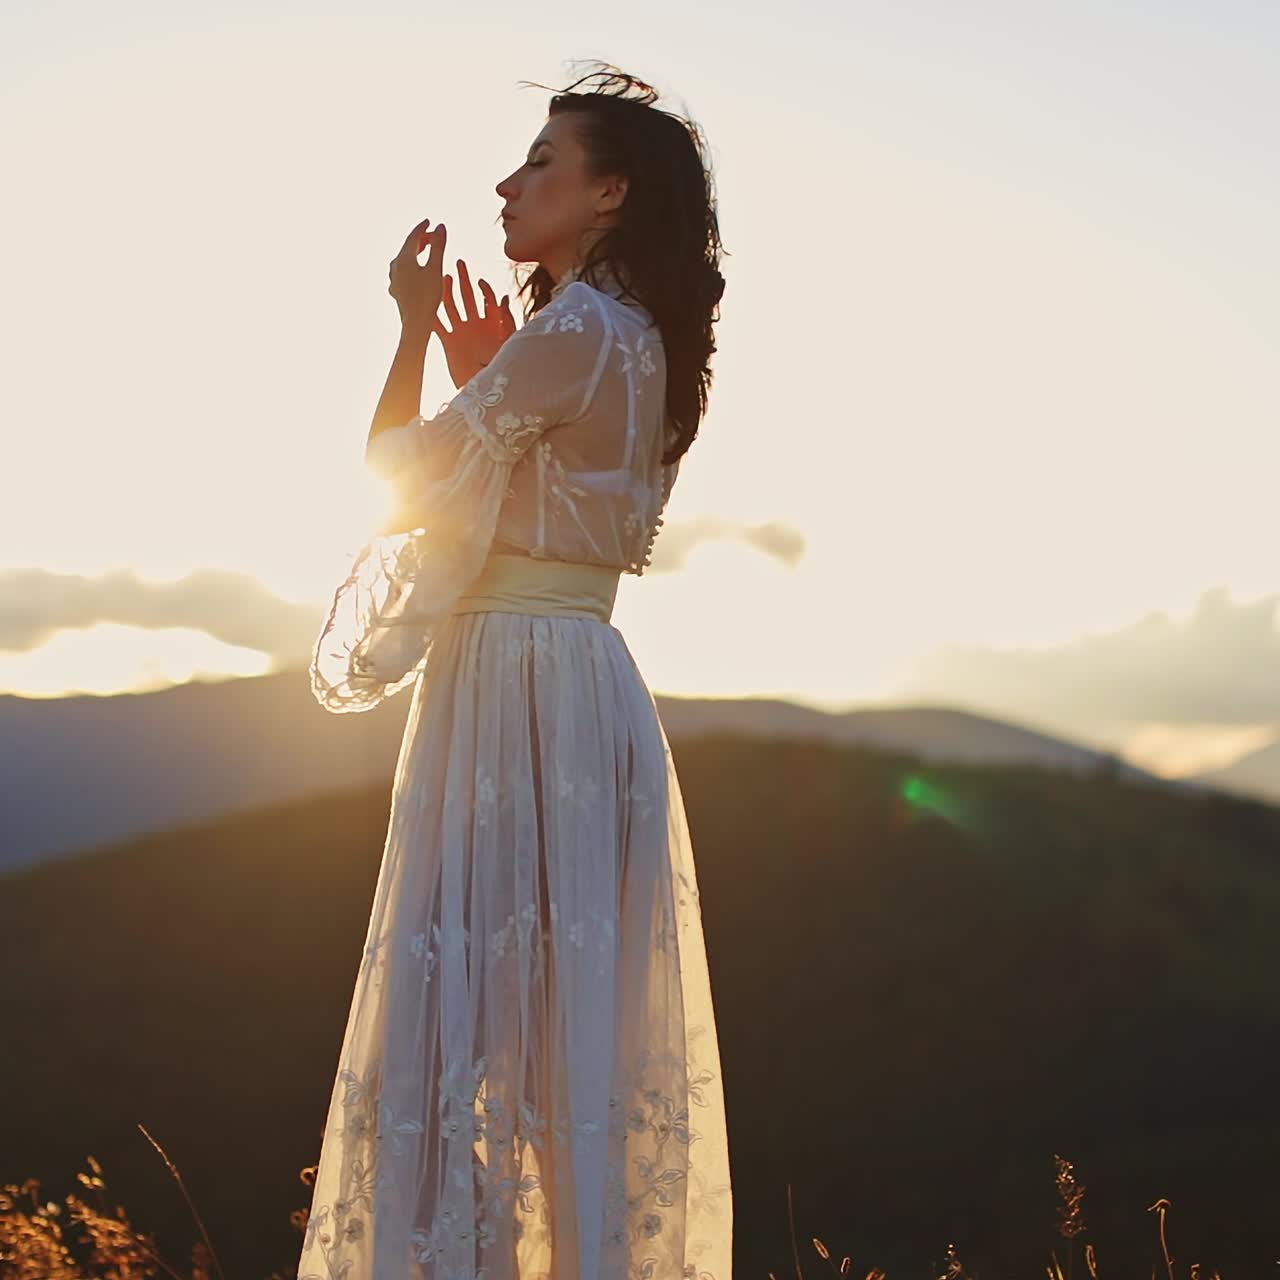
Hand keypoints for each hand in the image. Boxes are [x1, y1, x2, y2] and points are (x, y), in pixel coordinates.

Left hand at [388, 218, 445, 332]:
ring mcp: (393, 279)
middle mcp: (395, 267)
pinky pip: (403, 272)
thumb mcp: (436, 269)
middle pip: (407, 247)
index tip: (429, 221)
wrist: (415, 324)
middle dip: (421, 240)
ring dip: (416, 253)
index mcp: (403, 258)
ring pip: (404, 260)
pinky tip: (417, 271)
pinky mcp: (396, 290)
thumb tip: (441, 226)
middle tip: (433, 236)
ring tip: (426, 250)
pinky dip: (413, 266)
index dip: (422, 228)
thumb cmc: (427, 297)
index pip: (413, 237)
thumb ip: (438, 246)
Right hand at [433, 258, 516, 388]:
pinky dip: (431, 314)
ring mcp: (460, 332)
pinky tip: (425, 303)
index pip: (487, 299)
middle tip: (459, 263)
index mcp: (490, 323)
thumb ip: (506, 318)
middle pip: (468, 297)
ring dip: (447, 291)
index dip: (484, 288)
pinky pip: (438, 325)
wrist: (485, 387)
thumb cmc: (501, 366)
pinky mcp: (448, 342)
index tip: (479, 280)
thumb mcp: (507, 340)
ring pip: (451, 306)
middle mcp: (474, 325)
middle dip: (464, 280)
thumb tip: (503, 295)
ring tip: (443, 277)